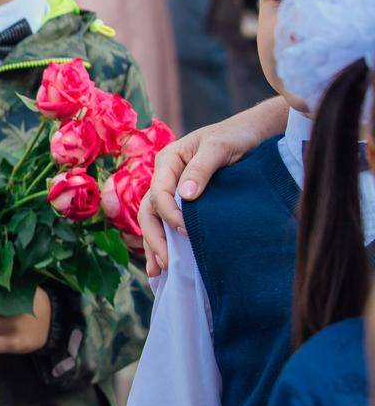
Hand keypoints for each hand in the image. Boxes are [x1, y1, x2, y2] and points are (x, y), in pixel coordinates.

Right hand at [137, 96, 289, 275]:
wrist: (256, 132)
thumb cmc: (237, 135)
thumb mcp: (219, 147)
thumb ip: (201, 169)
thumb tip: (185, 197)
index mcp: (168, 161)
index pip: (158, 193)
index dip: (169, 214)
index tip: (186, 232)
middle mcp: (166, 177)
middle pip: (150, 210)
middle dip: (154, 238)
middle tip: (166, 264)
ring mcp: (174, 190)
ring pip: (155, 220)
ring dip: (155, 245)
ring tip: (159, 272)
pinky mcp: (187, 201)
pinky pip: (170, 222)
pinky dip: (167, 241)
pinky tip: (168, 262)